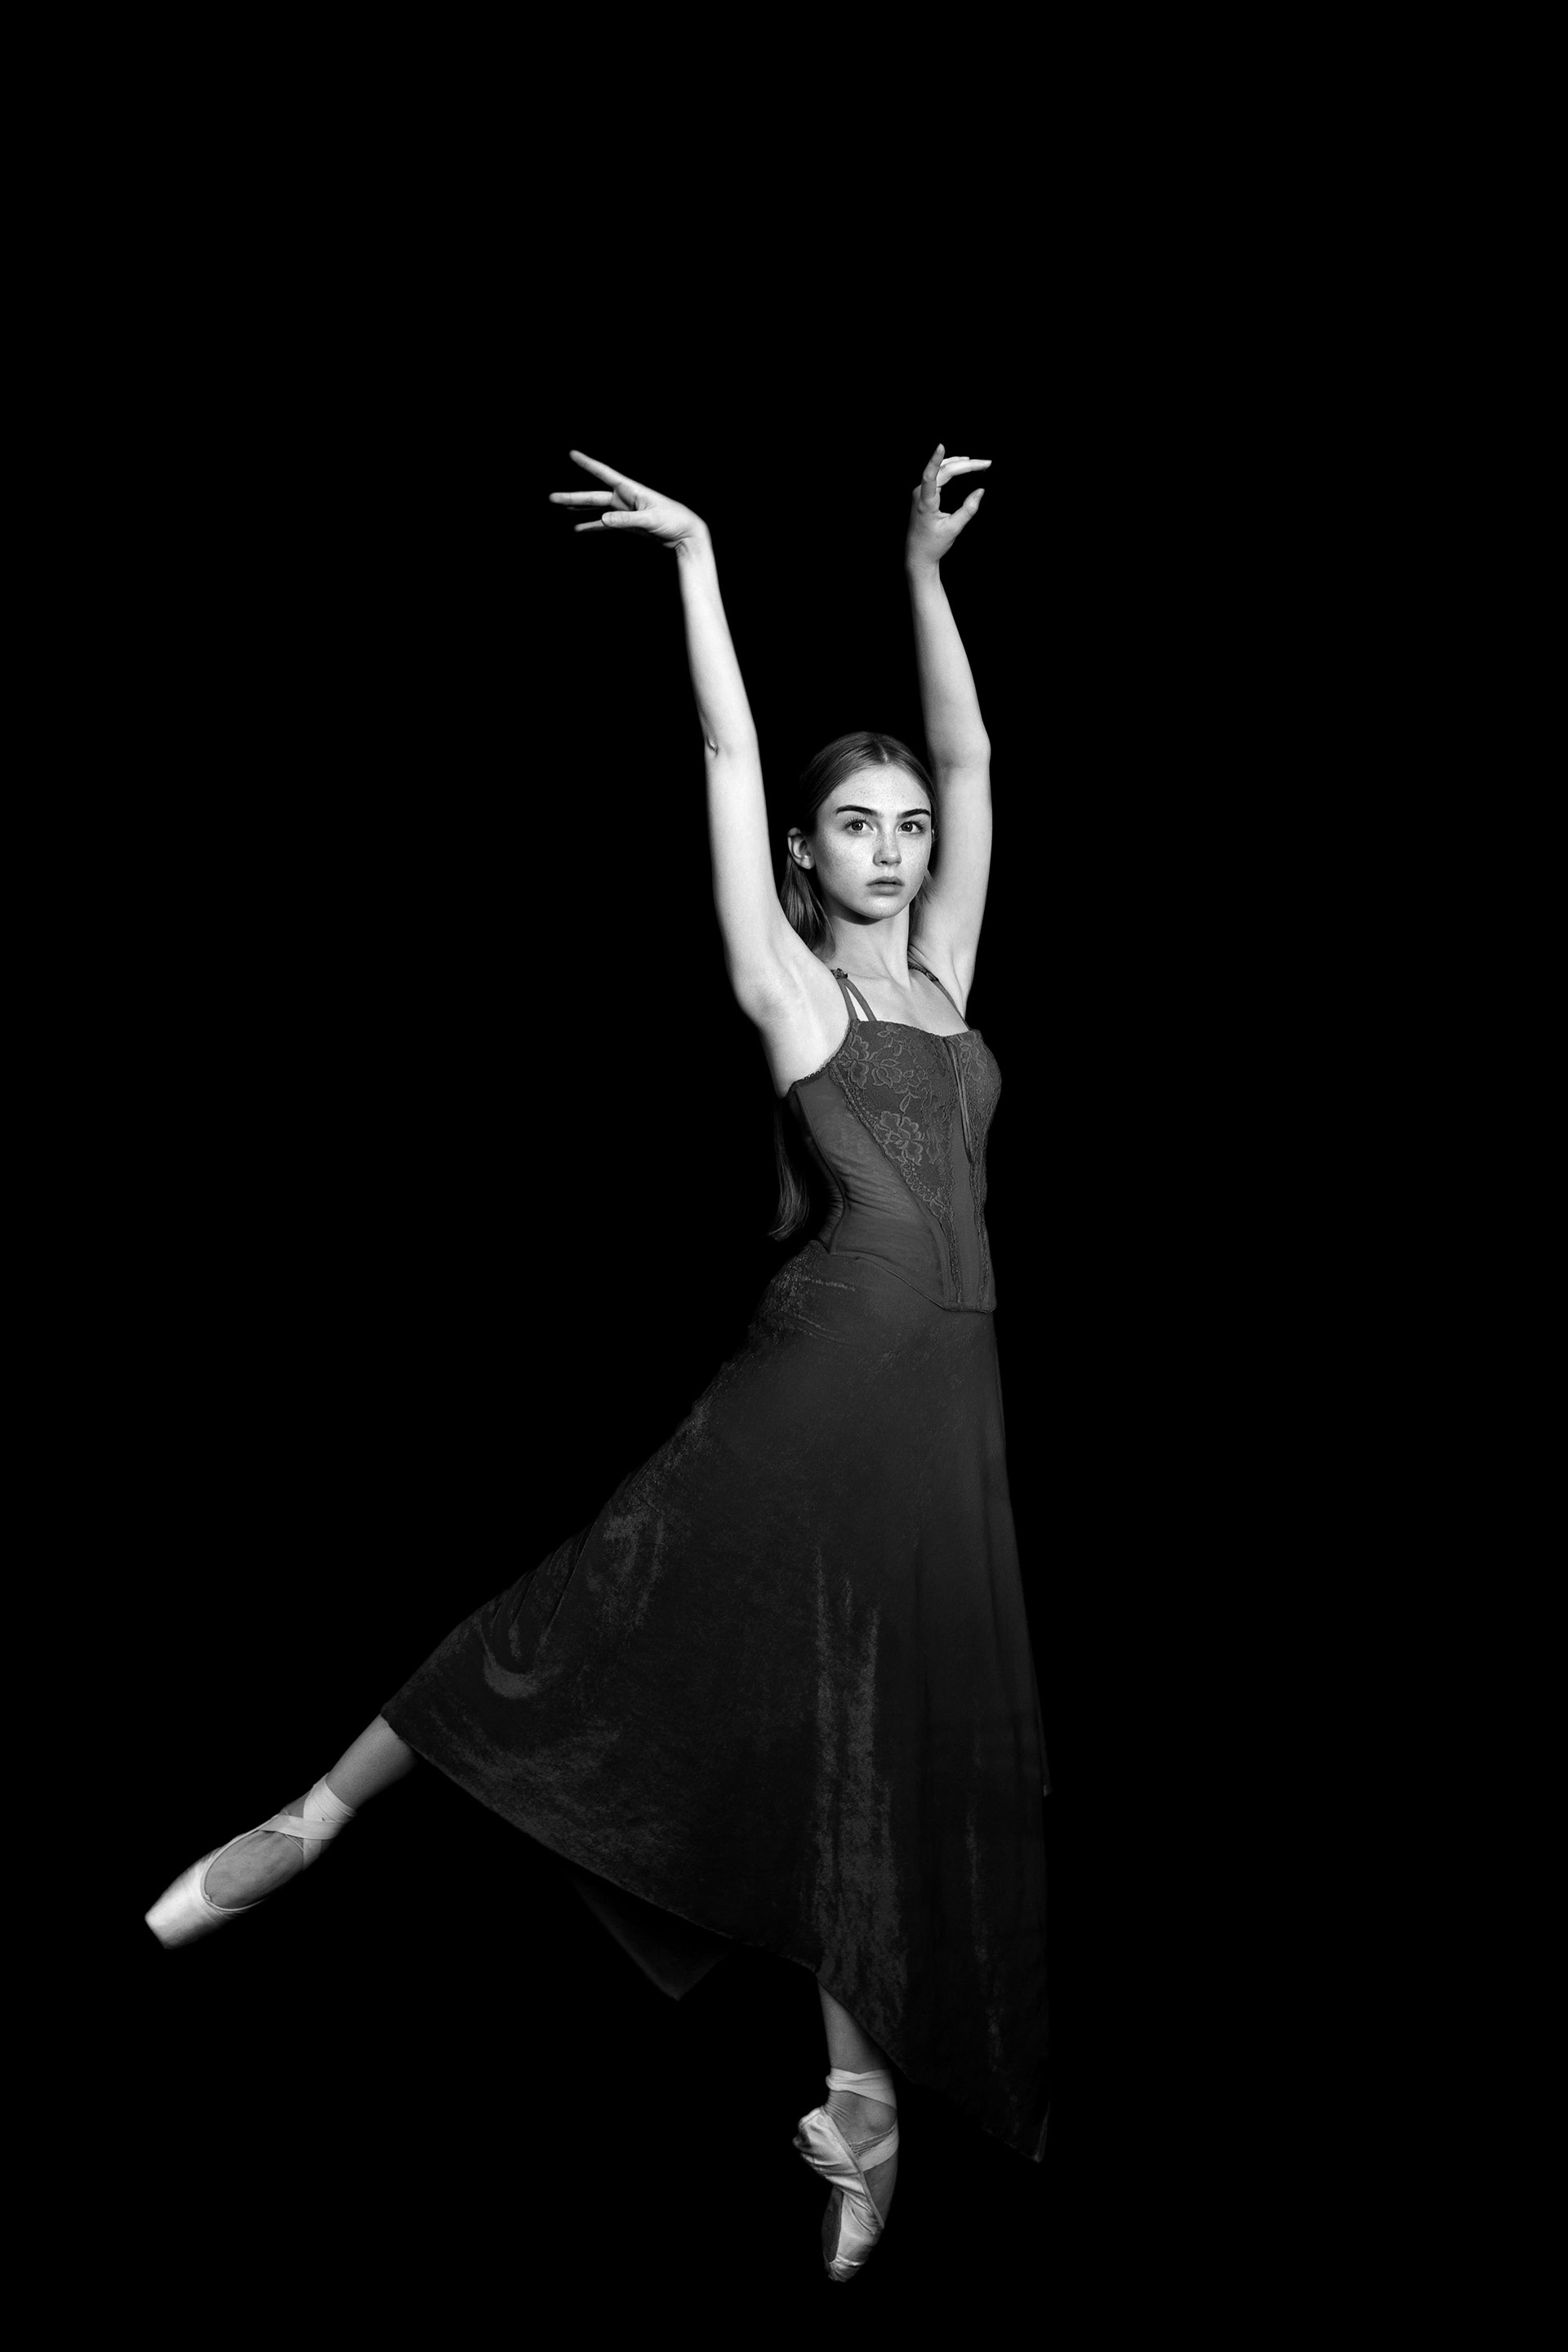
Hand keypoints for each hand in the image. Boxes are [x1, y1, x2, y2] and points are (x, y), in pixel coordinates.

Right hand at [548, 450, 705, 548]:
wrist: (686, 533)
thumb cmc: (673, 520)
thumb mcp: (650, 519)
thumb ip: (627, 520)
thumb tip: (603, 520)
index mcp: (630, 490)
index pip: (604, 473)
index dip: (587, 464)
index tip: (572, 454)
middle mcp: (624, 497)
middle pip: (593, 496)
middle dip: (573, 497)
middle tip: (551, 498)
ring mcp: (624, 511)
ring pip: (596, 509)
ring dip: (579, 509)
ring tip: (560, 507)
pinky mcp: (627, 524)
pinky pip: (604, 525)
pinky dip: (592, 526)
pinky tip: (579, 529)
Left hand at [905, 444, 990, 569]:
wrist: (918, 555)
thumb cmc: (933, 545)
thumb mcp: (953, 529)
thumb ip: (968, 510)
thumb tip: (980, 490)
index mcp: (925, 503)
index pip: (930, 475)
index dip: (935, 459)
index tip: (941, 445)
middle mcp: (920, 494)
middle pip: (944, 470)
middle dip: (966, 465)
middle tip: (986, 464)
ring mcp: (920, 492)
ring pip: (941, 470)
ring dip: (960, 464)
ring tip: (979, 463)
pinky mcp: (923, 493)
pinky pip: (938, 475)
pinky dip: (952, 469)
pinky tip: (963, 465)